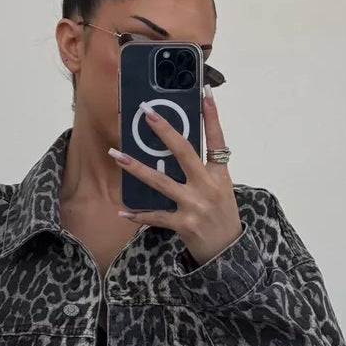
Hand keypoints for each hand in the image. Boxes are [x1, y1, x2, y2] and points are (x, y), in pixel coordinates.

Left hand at [108, 90, 242, 266]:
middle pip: (184, 152)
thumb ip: (204, 170)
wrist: (228, 251)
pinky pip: (156, 217)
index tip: (205, 94)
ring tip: (117, 154)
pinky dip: (139, 215)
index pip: (216, 139)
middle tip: (147, 113)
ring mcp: (195, 205)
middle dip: (164, 131)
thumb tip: (177, 148)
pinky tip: (123, 211)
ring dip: (136, 168)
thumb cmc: (222, 216)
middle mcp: (208, 186)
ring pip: (161, 182)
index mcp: (220, 174)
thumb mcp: (221, 188)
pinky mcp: (184, 224)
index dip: (212, 117)